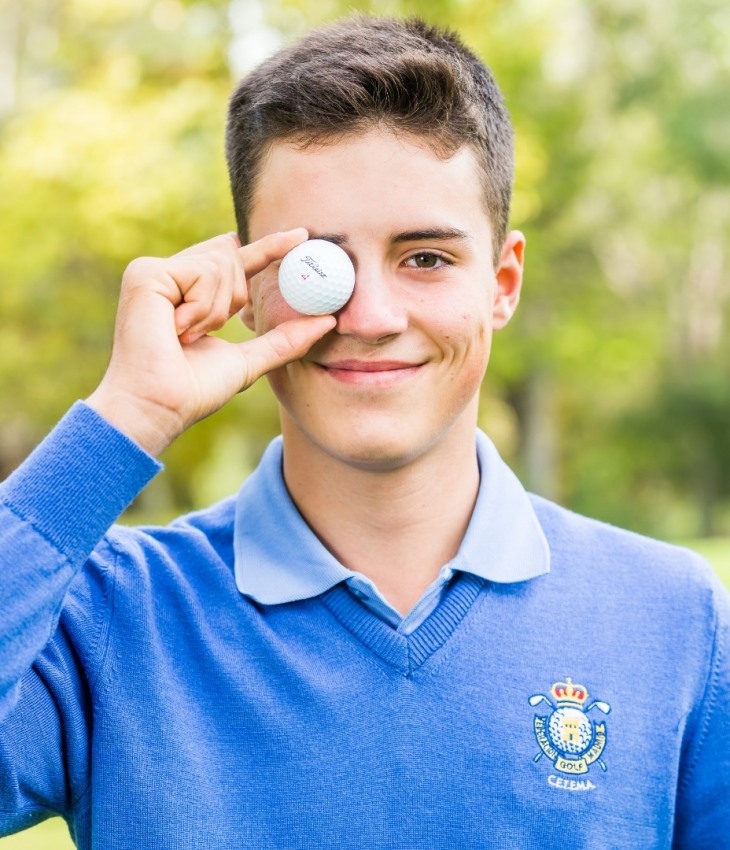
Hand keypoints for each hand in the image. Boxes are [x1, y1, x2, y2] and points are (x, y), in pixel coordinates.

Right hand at [86, 229, 334, 454]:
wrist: (161, 407)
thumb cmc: (194, 390)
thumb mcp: (249, 360)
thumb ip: (284, 339)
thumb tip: (328, 321)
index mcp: (191, 292)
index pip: (237, 260)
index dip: (269, 247)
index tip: (301, 235)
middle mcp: (170, 275)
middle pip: (232, 255)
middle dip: (235, 297)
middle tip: (205, 332)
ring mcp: (154, 271)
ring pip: (221, 264)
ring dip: (217, 310)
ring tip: (186, 335)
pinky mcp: (145, 273)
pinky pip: (202, 273)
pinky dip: (202, 308)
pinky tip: (177, 329)